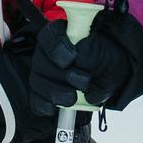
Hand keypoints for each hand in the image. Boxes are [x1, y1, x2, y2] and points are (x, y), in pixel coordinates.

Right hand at [28, 6, 142, 113]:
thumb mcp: (106, 56)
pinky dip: (44, 105)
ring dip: (54, 93)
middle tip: (81, 83)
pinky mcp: (41, 91)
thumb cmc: (105, 61)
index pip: (50, 36)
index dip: (58, 48)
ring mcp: (41, 72)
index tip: (72, 59)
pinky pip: (35, 99)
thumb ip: (93, 57)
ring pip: (37, 81)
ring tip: (72, 98)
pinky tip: (54, 108)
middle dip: (60, 77)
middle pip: (41, 62)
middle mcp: (46, 51)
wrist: (107, 76)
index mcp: (61, 34)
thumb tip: (80, 63)